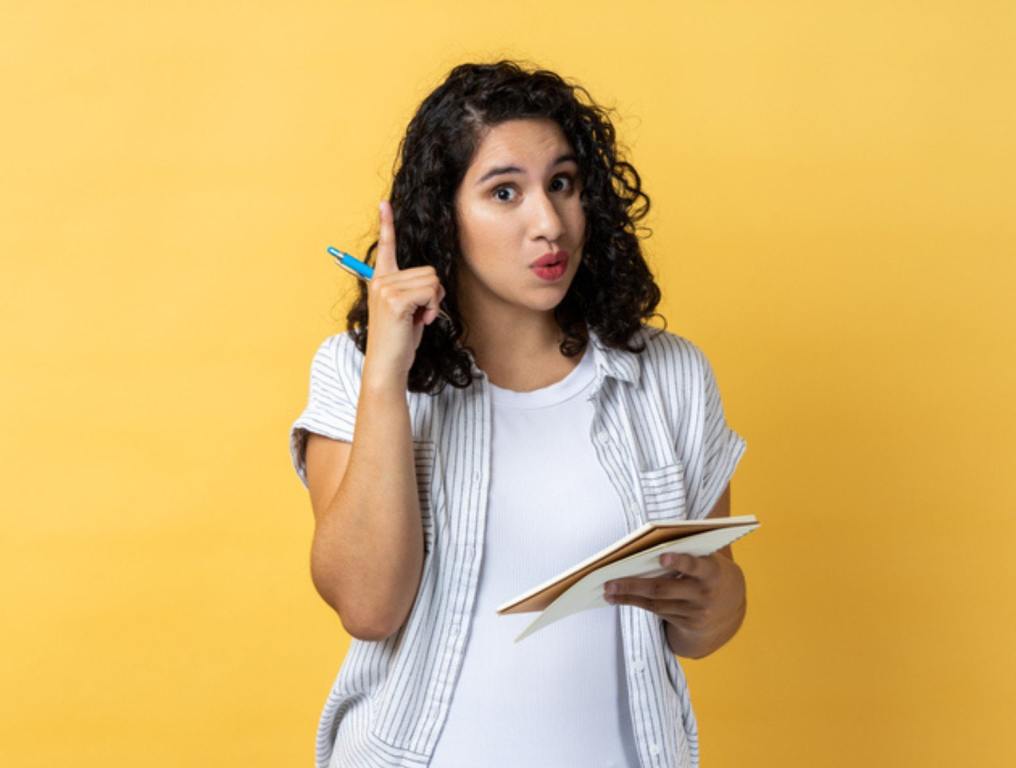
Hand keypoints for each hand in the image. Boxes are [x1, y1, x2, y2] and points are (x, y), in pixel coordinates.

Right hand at [364, 200, 446, 379]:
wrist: (387, 365)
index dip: (386, 224)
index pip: (385, 247)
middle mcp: (380, 280)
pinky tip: (421, 322)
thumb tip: (433, 284)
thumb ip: (413, 292)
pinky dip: (433, 308)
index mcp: (380, 280)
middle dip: (434, 293)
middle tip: (422, 314)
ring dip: (434, 302)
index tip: (384, 203)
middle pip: (428, 270)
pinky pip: (431, 292)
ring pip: (432, 281)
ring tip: (419, 318)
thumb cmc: (399, 340)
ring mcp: (386, 289)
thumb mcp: (407, 310)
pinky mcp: (395, 300)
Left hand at [603, 552, 745, 652]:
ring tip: (608, 590)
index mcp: (712, 572)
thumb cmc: (710, 570)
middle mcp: (704, 594)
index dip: (680, 561)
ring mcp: (695, 612)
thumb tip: (646, 545)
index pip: (696, 565)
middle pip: (664, 589)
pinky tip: (618, 598)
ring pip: (656, 604)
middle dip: (635, 585)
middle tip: (611, 580)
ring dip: (629, 597)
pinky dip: (636, 604)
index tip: (662, 556)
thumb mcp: (708, 558)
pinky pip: (657, 613)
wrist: (730, 604)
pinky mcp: (686, 623)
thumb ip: (688, 551)